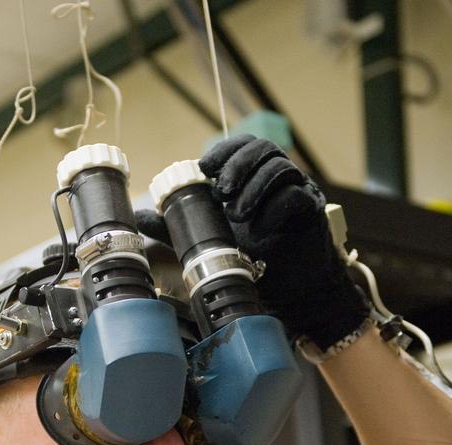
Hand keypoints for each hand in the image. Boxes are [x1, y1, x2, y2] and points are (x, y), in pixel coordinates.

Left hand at [138, 135, 367, 349]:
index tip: (205, 168)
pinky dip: (274, 208)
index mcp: (255, 179)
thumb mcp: (209, 241)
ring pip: (280, 168)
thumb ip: (178, 227)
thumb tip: (137, 218)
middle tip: (222, 191)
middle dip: (238, 165)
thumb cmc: (256, 262)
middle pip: (263, 149)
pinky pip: (296, 195)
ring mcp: (299, 191)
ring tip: (237, 215)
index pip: (243, 146)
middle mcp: (279, 179)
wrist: (292, 292)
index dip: (225, 151)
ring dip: (254, 188)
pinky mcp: (313, 211)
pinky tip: (260, 229)